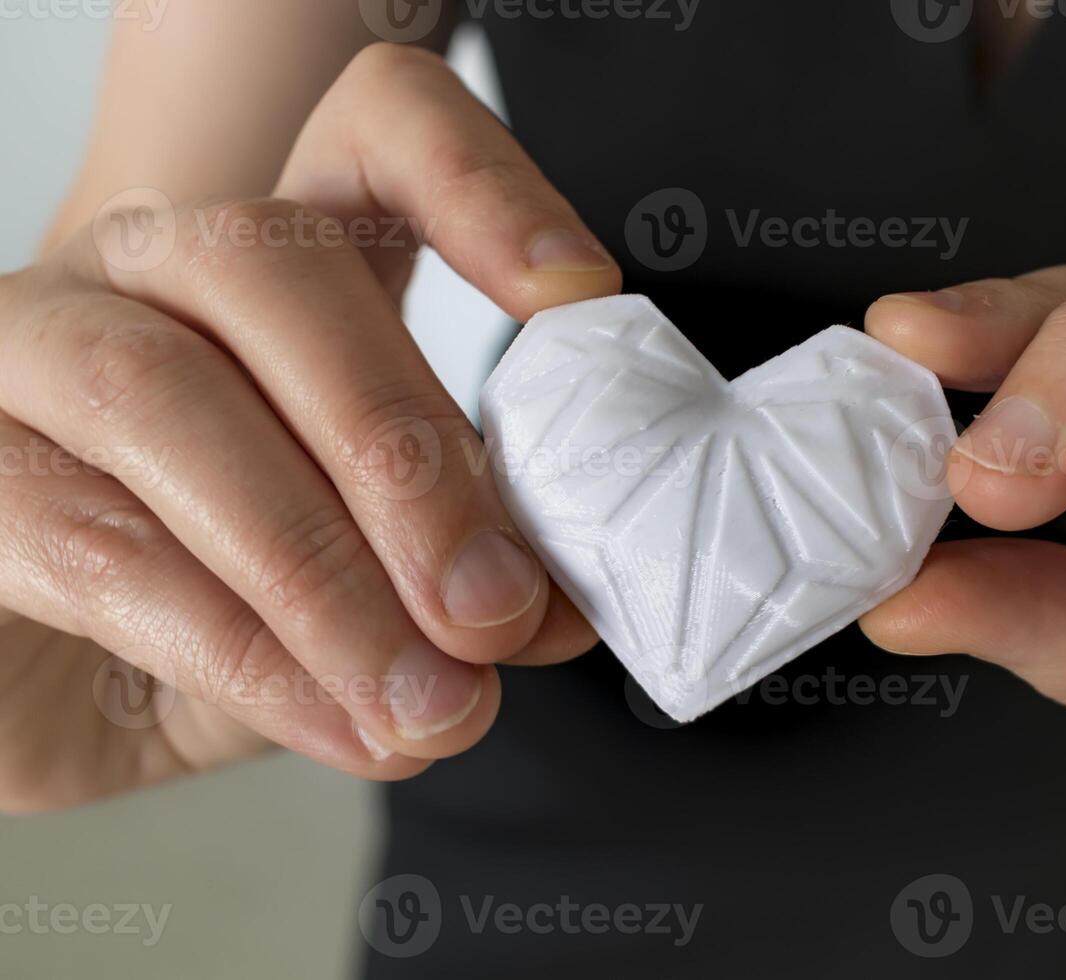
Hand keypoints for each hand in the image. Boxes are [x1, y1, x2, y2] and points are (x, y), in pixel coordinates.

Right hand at [0, 44, 612, 811]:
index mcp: (281, 263)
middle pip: (274, 267)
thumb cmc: (216, 599)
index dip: (479, 182)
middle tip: (494, 609)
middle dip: (404, 452)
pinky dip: (234, 644)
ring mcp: (31, 345)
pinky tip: (334, 715)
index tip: (579, 299)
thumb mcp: (359, 582)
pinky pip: (85, 535)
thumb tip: (545, 613)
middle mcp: (148, 270)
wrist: (36, 688)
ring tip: (428, 698)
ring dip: (320, 567)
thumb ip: (442, 574)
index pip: (373, 129)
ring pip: (161, 389)